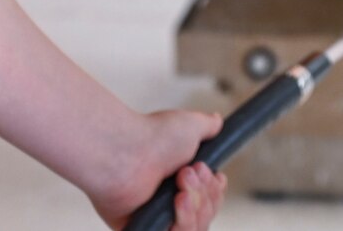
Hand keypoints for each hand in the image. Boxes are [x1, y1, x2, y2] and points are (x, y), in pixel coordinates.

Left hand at [90, 109, 227, 229]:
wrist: (126, 154)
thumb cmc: (151, 138)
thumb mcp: (191, 125)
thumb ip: (207, 126)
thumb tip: (215, 121)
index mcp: (178, 177)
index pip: (209, 197)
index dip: (215, 191)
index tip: (216, 177)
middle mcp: (167, 197)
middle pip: (206, 213)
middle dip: (205, 194)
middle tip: (188, 174)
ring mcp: (156, 215)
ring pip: (195, 228)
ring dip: (196, 208)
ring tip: (181, 189)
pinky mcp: (145, 228)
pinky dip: (183, 222)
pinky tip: (178, 202)